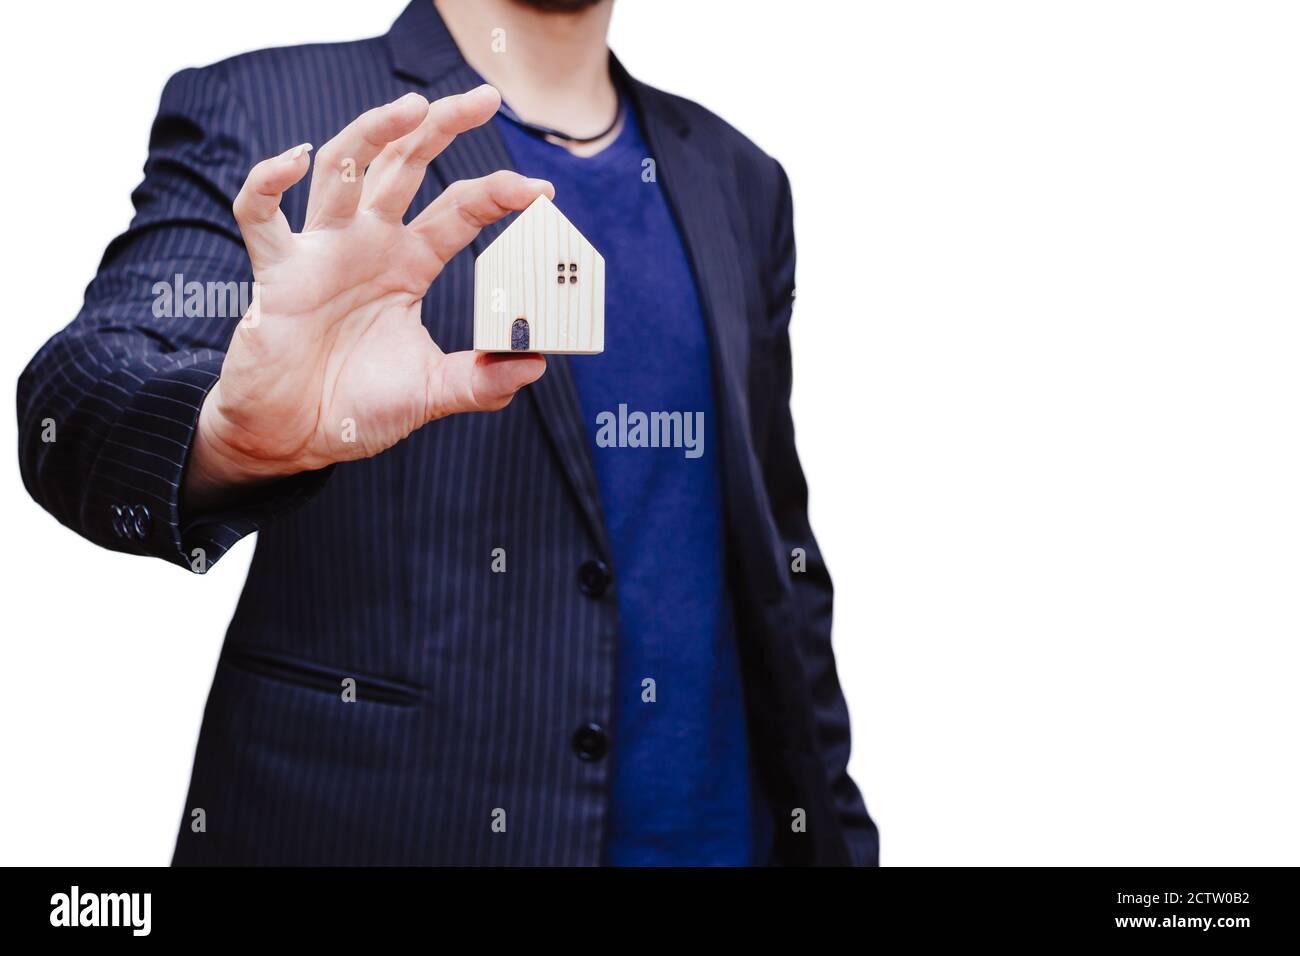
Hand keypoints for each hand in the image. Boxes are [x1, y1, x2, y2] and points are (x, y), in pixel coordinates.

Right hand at [184, 85, 550, 509]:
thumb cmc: (359, 406)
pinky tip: (292, 159)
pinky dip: (269, 182)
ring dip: (373, 133)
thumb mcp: (431, 392)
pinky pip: (260, 214)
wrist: (296, 438)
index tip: (543, 192)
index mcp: (409, 263)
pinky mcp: (277, 273)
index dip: (499, 194)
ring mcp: (321, 251)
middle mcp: (368, 243)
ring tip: (412, 107)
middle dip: (441, 127)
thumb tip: (535, 362)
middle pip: (404, 164)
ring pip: (342, 170)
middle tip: (483, 98)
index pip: (460, 210)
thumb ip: (482, 381)